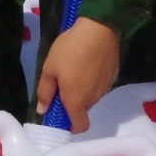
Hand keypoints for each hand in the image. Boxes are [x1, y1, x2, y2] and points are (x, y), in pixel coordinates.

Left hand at [35, 17, 120, 132]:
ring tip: (75, 69)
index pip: (80, 127)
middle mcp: (93, 99)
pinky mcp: (113, 75)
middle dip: (73, 103)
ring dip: (83, 90)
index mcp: (77, 101)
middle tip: (62, 84)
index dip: (70, 125)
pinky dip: (92, 80)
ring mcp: (105, 87)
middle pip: (83, 110)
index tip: (60, 113)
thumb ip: (45, 92)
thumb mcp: (50, 68)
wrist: (99, 29)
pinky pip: (99, 85)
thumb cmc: (70, 49)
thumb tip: (43, 110)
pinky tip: (87, 63)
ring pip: (91, 97)